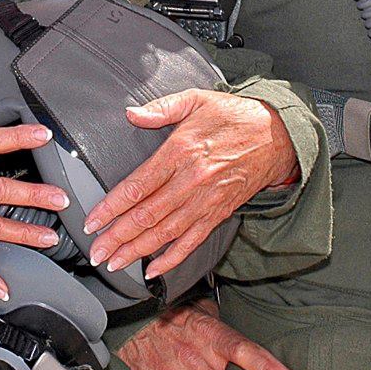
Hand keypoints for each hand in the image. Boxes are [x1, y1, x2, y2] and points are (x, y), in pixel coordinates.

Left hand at [83, 89, 295, 276]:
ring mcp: (206, 200)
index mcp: (180, 152)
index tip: (92, 221)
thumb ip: (161, 108)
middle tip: (96, 251)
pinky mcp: (219, 213)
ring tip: (115, 262)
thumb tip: (131, 113)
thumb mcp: (196, 100)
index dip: (112, 207)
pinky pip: (192, 241)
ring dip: (137, 250)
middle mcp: (192, 180)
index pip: (138, 186)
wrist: (278, 135)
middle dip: (117, 237)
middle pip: (147, 215)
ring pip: (166, 232)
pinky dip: (172, 258)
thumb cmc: (234, 116)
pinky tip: (153, 269)